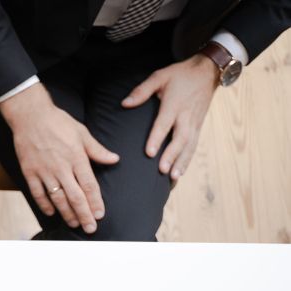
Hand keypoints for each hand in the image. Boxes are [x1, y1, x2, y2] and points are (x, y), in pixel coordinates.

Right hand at [0, 83, 119, 233]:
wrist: (30, 115)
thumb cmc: (58, 122)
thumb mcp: (82, 133)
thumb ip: (97, 150)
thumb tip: (115, 159)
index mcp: (77, 157)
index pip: (89, 185)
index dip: (95, 202)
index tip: (100, 215)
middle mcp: (61, 167)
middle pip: (75, 196)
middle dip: (84, 214)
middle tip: (90, 228)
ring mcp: (44, 171)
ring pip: (57, 198)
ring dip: (67, 213)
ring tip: (74, 223)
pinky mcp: (29, 171)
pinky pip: (38, 193)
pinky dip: (45, 205)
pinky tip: (52, 213)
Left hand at [122, 54, 218, 181]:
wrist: (208, 71)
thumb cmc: (180, 74)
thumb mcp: (159, 76)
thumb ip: (142, 91)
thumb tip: (124, 104)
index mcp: (174, 104)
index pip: (164, 124)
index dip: (156, 138)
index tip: (149, 153)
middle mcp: (186, 115)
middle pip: (180, 138)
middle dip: (172, 155)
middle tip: (163, 170)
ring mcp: (195, 122)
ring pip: (190, 145)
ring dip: (182, 161)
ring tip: (174, 177)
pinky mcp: (199, 126)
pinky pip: (194, 144)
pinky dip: (188, 159)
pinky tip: (181, 171)